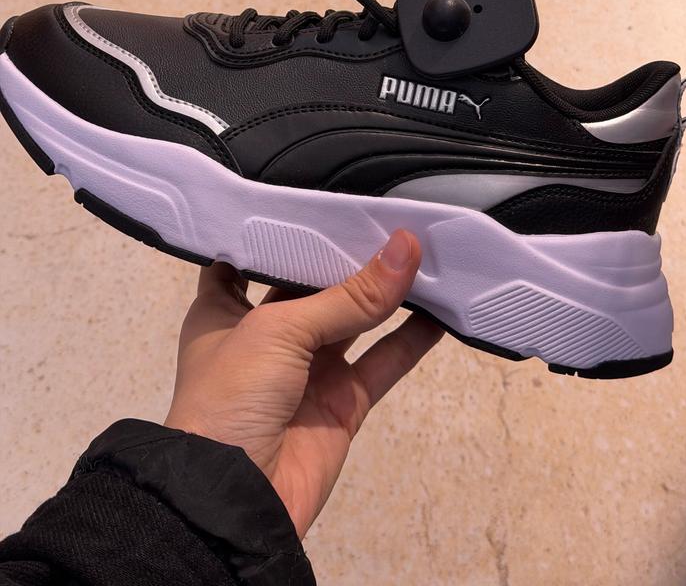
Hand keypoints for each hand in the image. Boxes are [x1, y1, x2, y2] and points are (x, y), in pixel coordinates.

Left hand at [164, 229, 442, 537]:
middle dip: (347, 256)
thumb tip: (405, 247)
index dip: (284, 231)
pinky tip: (441, 309)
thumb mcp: (281, 330)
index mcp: (227, 310)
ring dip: (387, 292)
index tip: (321, 199)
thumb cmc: (230, 399)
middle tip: (390, 215)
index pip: (253, 257)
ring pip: (355, 320)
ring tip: (425, 251)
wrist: (234, 503)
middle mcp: (267, 335)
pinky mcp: (342, 401)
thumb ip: (348, 295)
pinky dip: (412, 338)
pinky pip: (383, 361)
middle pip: (313, 285)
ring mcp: (307, 369)